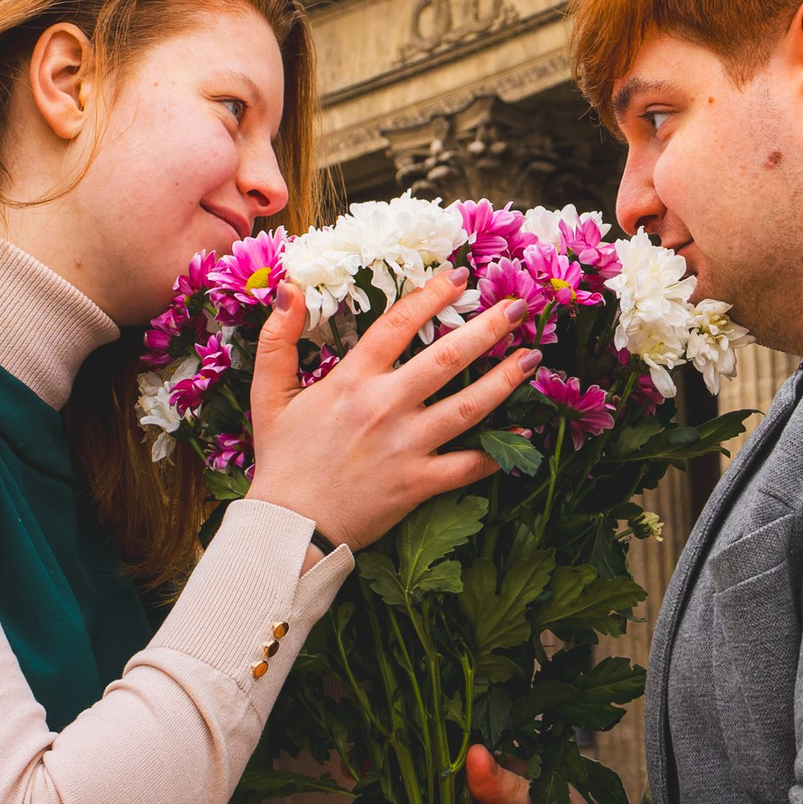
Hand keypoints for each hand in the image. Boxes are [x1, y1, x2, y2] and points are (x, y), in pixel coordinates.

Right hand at [246, 267, 537, 551]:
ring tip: (533, 358)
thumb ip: (277, 339)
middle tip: (518, 308)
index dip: (431, 295)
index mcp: (352, 380)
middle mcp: (385, 406)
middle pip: (446, 358)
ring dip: (505, 380)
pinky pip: (468, 465)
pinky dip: (498, 451)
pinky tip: (523, 432)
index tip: (459, 276)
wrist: (289, 527)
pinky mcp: (419, 483)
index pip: (398, 324)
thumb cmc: (282, 460)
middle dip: (487, 328)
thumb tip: (288, 288)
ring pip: (468, 407)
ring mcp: (406, 446)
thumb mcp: (270, 395)